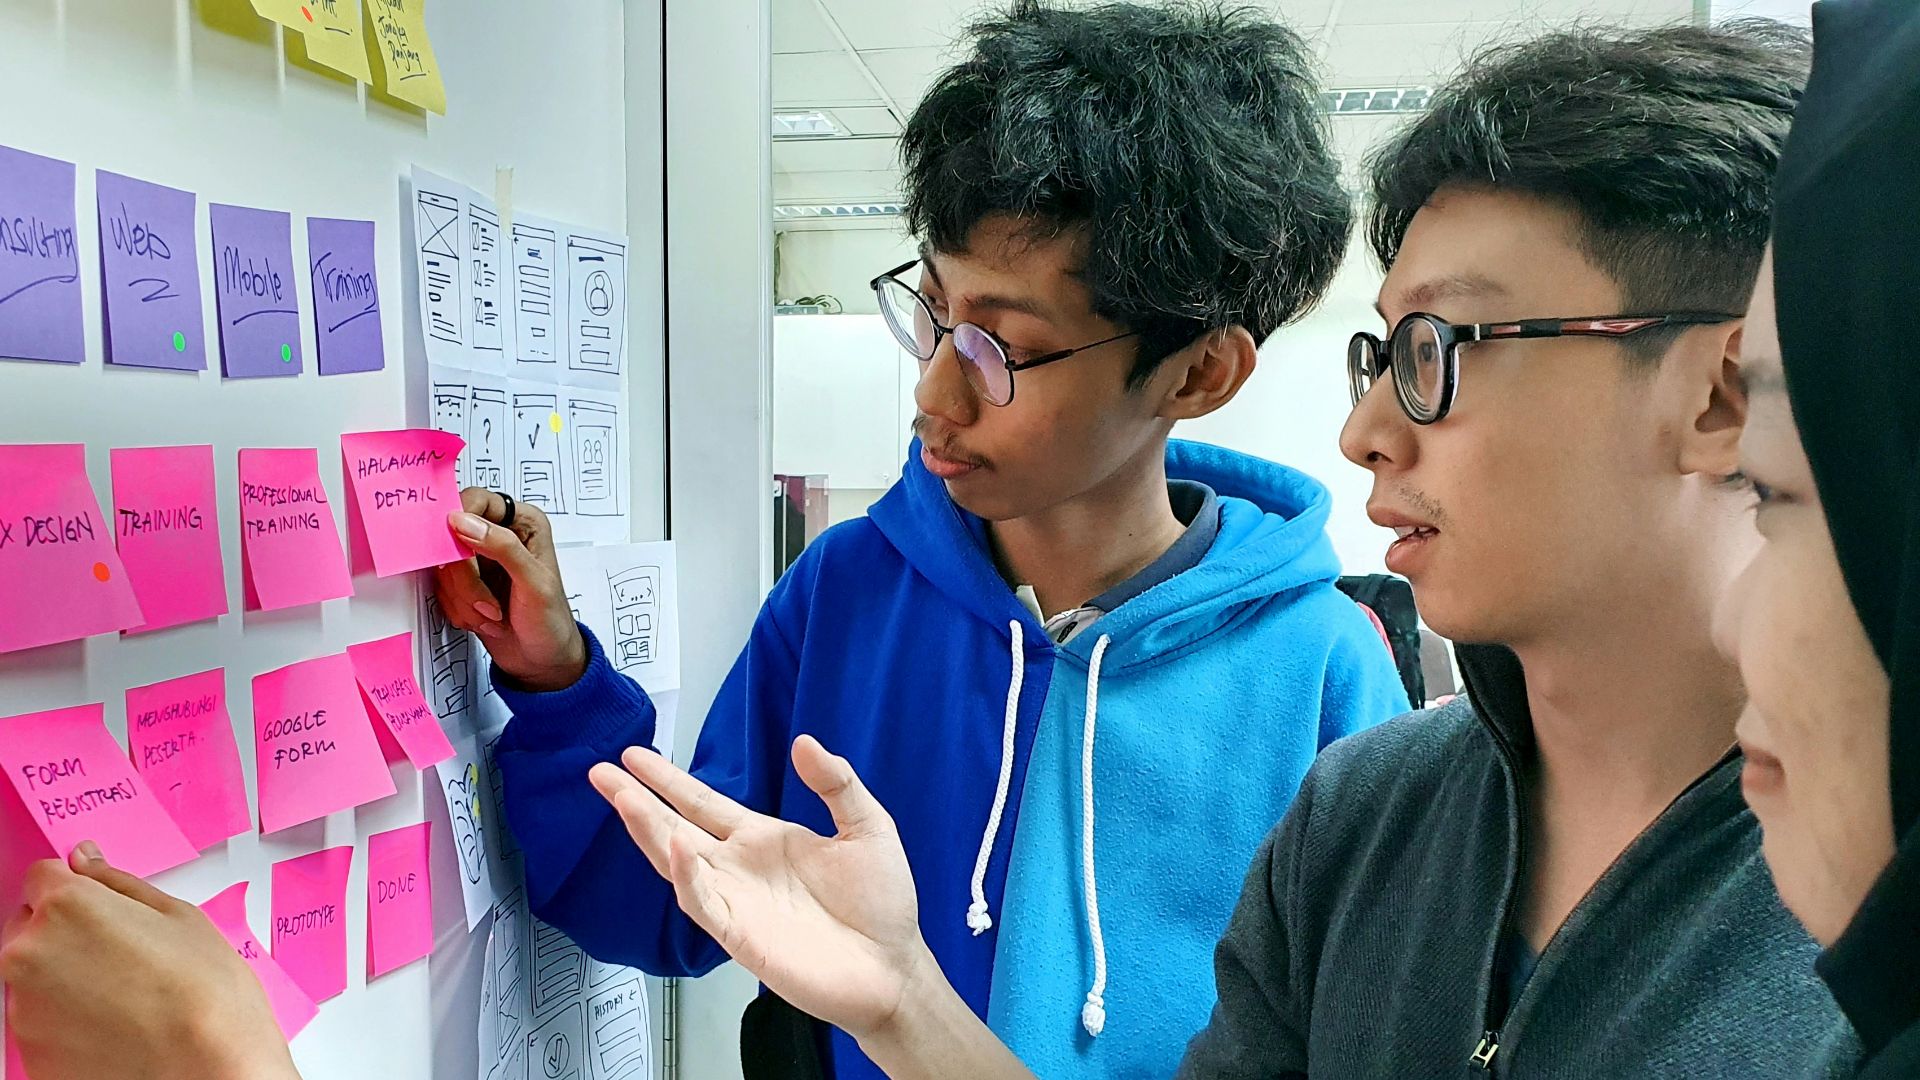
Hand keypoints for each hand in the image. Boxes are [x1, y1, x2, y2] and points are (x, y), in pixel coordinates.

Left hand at [0, 844, 299, 1079]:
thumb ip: (119, 883)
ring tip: (123, 998)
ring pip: (35, 975)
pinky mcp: (26, 1050)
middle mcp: (30, 952)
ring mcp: (22, 1006)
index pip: (44, 877)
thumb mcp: (179, 916)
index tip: (98, 909)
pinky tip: (112, 1027)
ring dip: (65, 979)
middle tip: (121, 957)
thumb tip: (86, 862)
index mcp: (68, 907)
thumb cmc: (205, 994)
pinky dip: (65, 1021)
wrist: (208, 1070)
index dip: (76, 889)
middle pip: (32, 927)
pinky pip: (39, 1021)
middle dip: (66, 935)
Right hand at [434, 487, 586, 690]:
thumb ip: (502, 547)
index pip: (476, 500)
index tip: (457, 553)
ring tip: (493, 615)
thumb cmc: (550, 622)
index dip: (459, 523)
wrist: (541, 661)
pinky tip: (483, 620)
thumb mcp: (534, 583)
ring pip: (443, 567)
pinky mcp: (463, 583)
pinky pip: (440, 588)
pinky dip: (458, 609)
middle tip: (489, 605)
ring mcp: (478, 560)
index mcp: (523, 522)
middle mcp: (498, 535)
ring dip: (464, 599)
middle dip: (465, 579)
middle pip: (451, 537)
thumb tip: (463, 521)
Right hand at [589, 737, 937, 1040]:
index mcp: (763, 839)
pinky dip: (687, 877)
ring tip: (622, 798)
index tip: (634, 756)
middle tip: (601, 772)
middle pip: (675, 827)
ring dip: (648, 831)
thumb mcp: (867, 826)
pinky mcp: (740, 935)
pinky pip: (703, 903)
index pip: (703, 803)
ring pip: (677, 862)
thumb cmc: (881, 905)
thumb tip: (804, 742)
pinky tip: (677, 848)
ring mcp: (736, 901)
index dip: (668, 780)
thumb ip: (836, 784)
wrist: (893, 967)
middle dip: (636, 800)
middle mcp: (739, 868)